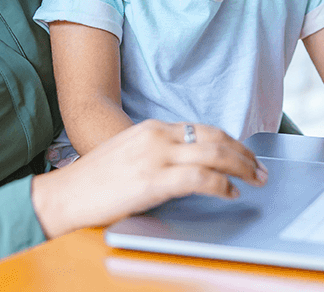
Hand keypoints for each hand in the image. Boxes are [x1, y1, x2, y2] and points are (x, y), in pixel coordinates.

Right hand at [30, 120, 267, 238]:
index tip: (244, 154)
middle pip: (214, 137)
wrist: (63, 197)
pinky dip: (221, 185)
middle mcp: (156, 136)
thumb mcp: (129, 154)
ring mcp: (155, 157)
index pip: (202, 128)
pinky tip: (231, 193)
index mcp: (151, 128)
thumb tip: (188, 167)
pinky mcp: (153, 181)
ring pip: (213, 153)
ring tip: (255, 179)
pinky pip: (200, 178)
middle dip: (243, 152)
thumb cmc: (93, 183)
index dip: (229, 141)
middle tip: (260, 168)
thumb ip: (156, 153)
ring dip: (241, 167)